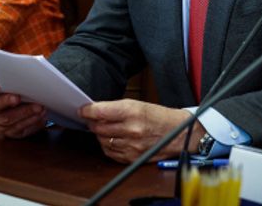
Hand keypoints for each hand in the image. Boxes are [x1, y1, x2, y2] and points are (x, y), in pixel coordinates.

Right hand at [0, 77, 47, 137]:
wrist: (32, 100)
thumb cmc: (23, 84)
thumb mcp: (20, 77)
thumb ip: (18, 74)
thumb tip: (27, 72)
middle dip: (6, 101)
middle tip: (18, 98)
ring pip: (6, 119)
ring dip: (24, 112)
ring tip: (39, 107)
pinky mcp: (9, 130)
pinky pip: (17, 128)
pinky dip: (30, 121)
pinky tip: (40, 115)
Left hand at [79, 99, 201, 163]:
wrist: (178, 133)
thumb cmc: (159, 117)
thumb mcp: (138, 104)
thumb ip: (116, 108)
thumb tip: (95, 111)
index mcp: (132, 111)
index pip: (100, 111)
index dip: (87, 111)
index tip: (82, 110)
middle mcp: (131, 129)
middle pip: (98, 127)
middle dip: (92, 122)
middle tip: (92, 118)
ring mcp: (131, 145)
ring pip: (102, 140)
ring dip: (99, 134)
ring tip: (103, 128)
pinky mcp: (131, 157)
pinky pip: (109, 152)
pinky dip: (107, 145)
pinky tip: (111, 139)